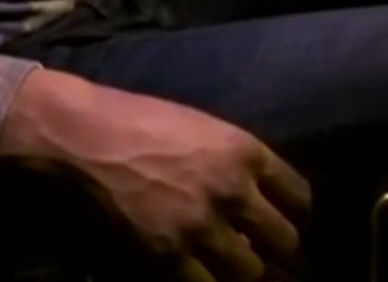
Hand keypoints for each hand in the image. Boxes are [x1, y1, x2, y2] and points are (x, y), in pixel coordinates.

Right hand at [0, 69, 311, 281]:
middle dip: (277, 248)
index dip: (296, 212)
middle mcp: (233, 189)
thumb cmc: (142, 122)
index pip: (300, 195)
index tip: (287, 219)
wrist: (87, 136)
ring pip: (250, 271)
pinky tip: (198, 272)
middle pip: (284, 239)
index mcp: (245, 151)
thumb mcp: (204, 128)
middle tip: (264, 250)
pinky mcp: (168, 252)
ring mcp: (202, 224)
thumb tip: (256, 198)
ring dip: (243, 270)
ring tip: (231, 264)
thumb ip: (236, 162)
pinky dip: (206, 281)